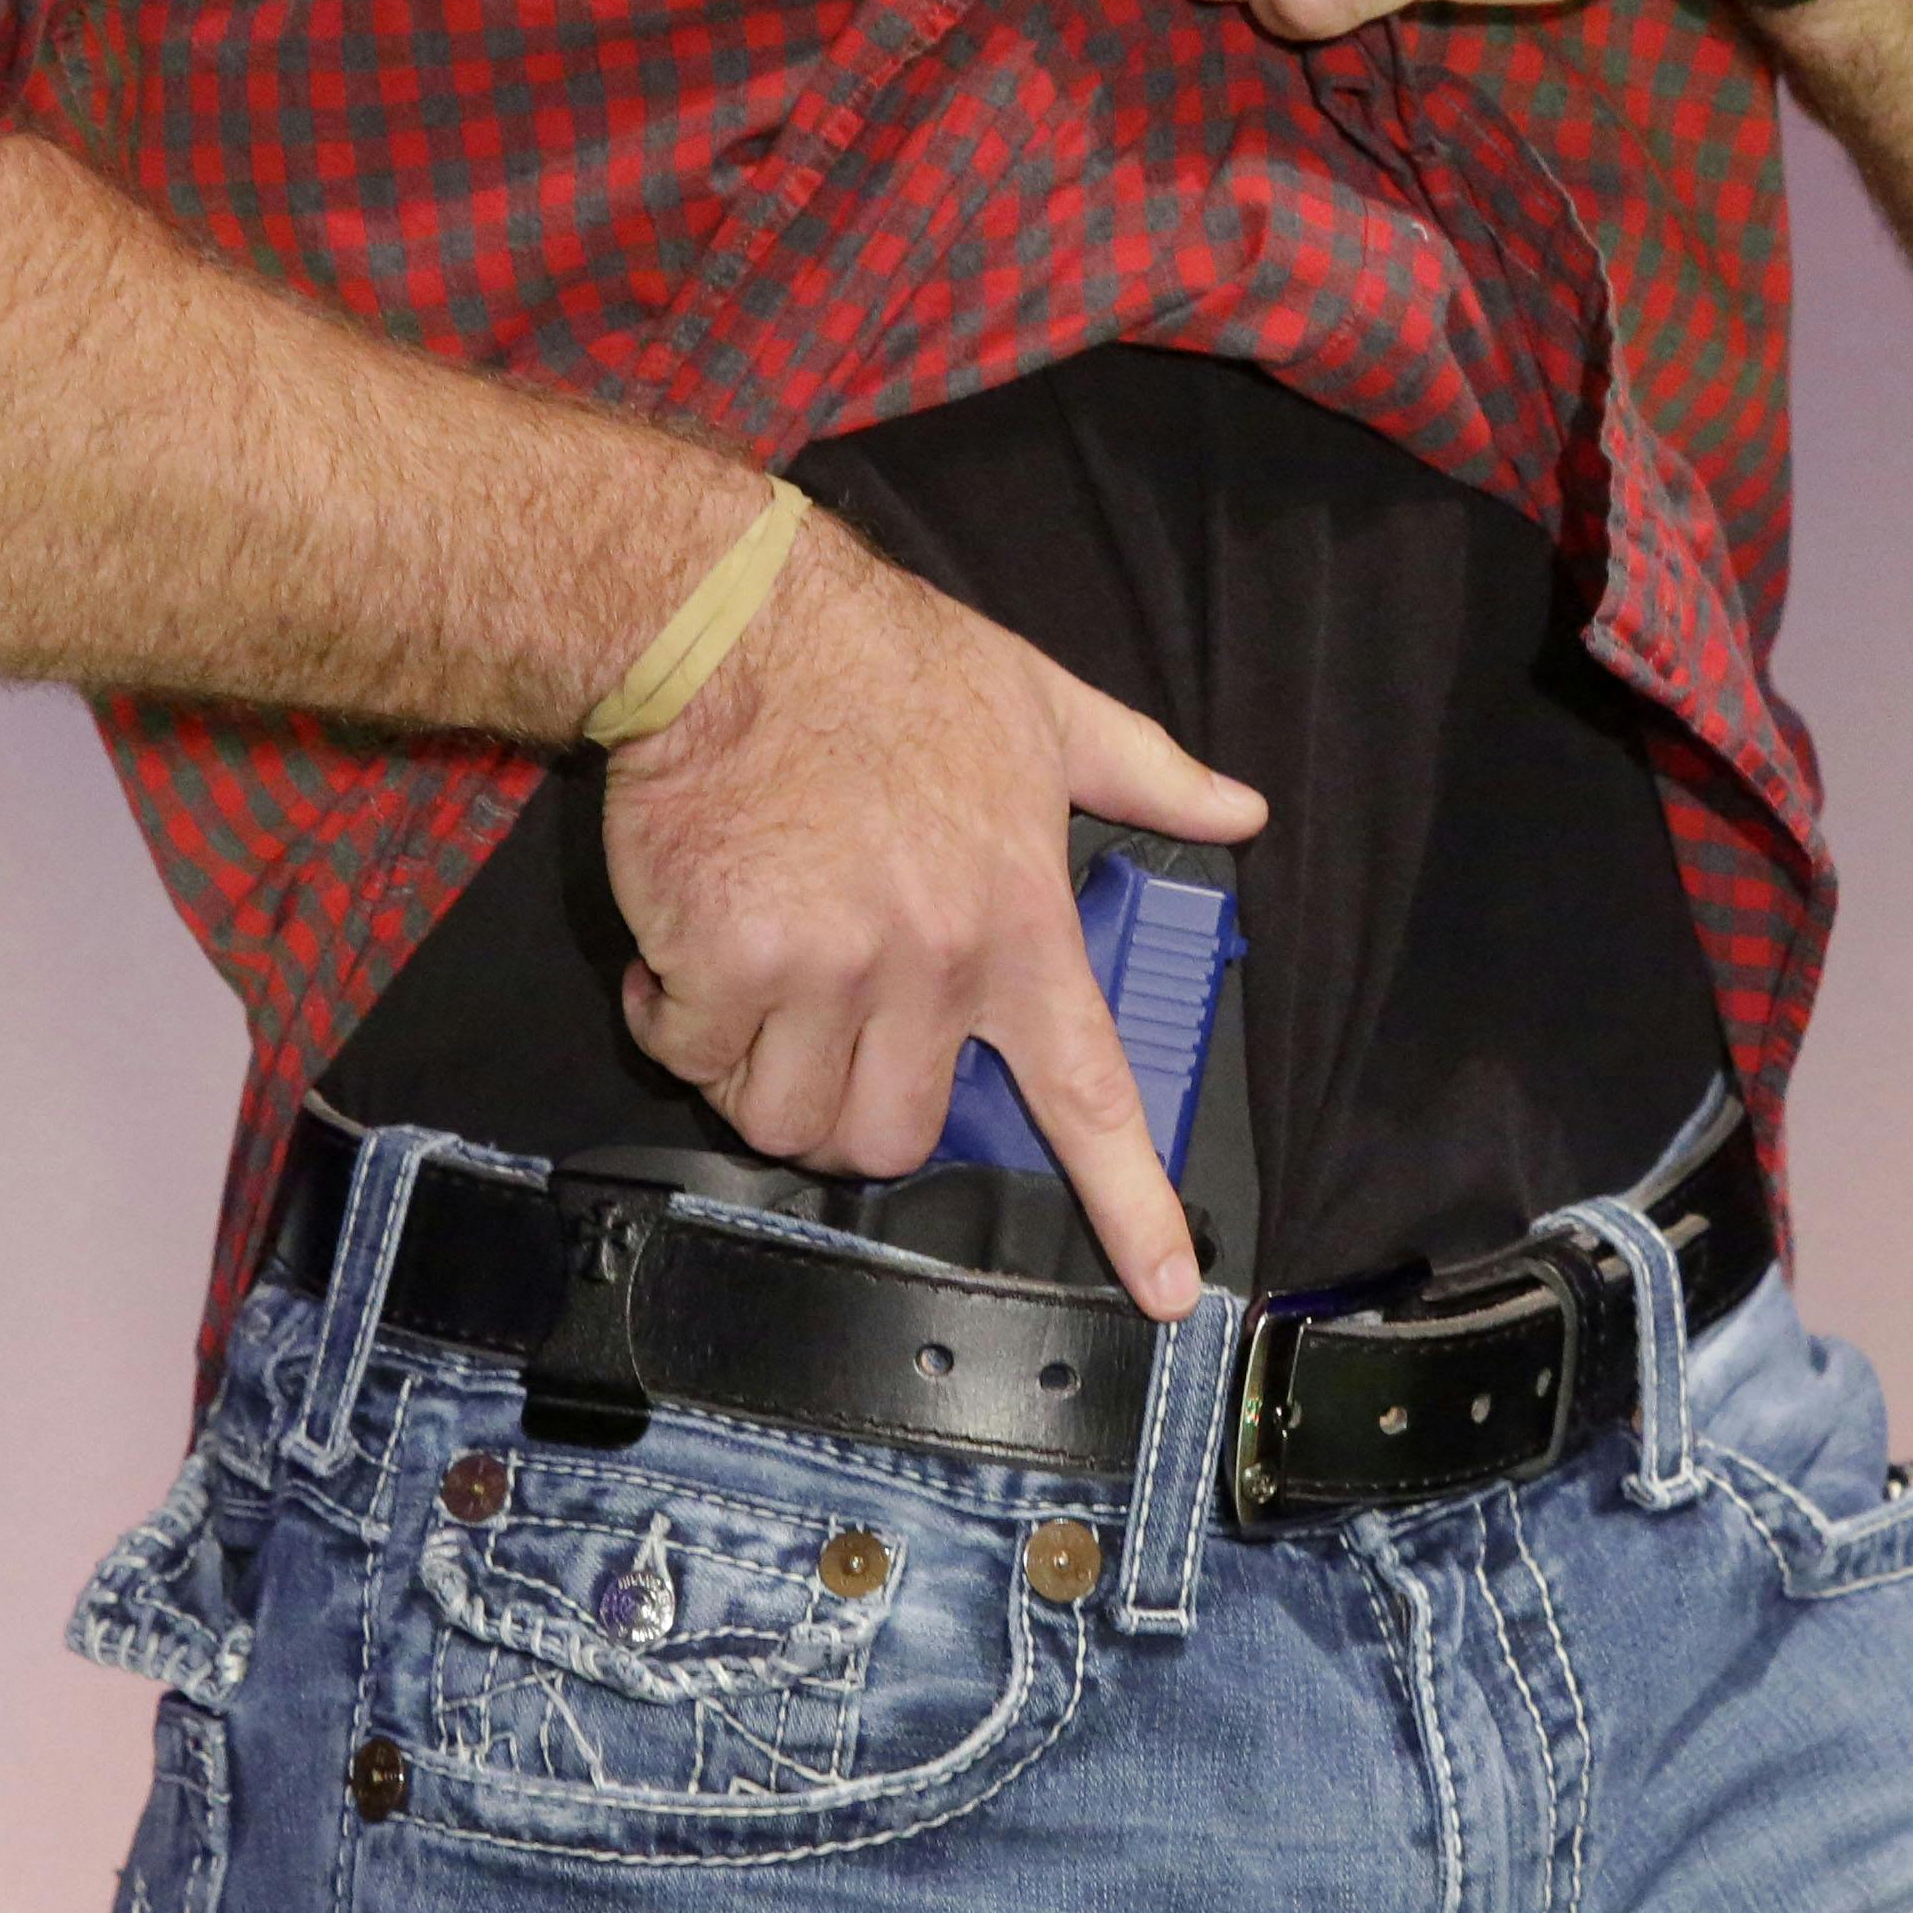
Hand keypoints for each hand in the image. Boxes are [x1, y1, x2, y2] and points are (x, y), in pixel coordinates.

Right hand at [601, 519, 1263, 1315]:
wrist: (737, 623)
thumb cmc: (888, 664)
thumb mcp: (1044, 707)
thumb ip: (1144, 773)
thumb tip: (1241, 809)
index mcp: (1020, 925)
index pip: (1089, 1093)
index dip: (1130, 1204)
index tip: (1167, 1289)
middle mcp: (933, 965)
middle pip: (894, 1141)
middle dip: (850, 1111)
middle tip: (824, 1037)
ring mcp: (827, 971)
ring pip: (786, 1120)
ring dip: (755, 1074)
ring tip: (753, 982)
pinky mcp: (724, 964)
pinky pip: (690, 1057)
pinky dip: (672, 1019)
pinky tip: (685, 947)